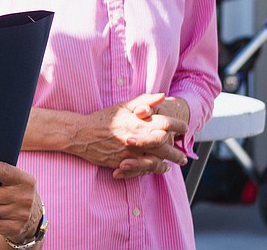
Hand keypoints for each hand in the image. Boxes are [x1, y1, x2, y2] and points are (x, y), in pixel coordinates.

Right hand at [72, 93, 188, 172]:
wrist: (81, 134)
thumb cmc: (102, 118)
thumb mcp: (123, 106)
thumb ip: (144, 101)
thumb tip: (163, 95)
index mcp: (138, 122)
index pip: (165, 124)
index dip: (178, 126)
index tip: (185, 128)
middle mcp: (137, 138)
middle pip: (164, 146)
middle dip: (176, 152)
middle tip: (184, 156)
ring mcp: (130, 153)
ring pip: (155, 161)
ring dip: (166, 163)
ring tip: (173, 165)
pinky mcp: (123, 164)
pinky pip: (142, 169)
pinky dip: (152, 170)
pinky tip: (157, 169)